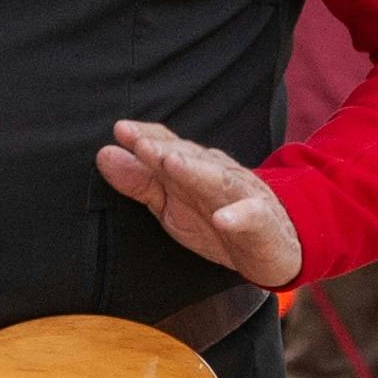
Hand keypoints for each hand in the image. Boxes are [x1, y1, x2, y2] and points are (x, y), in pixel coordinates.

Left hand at [97, 122, 304, 289]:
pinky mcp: (263, 224)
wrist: (274, 247)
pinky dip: (239, 216)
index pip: (170, 147)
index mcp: (195, 168)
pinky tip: (223, 218)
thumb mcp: (171, 205)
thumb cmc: (214, 220)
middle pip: (191, 159)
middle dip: (166, 151)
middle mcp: (218, 175)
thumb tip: (103, 154)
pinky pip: (253, 218)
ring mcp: (242, 197)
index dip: (147, 138)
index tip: (121, 130)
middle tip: (141, 144)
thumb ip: (139, 181)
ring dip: (196, 172)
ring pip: (219, 181)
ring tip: (173, 165)